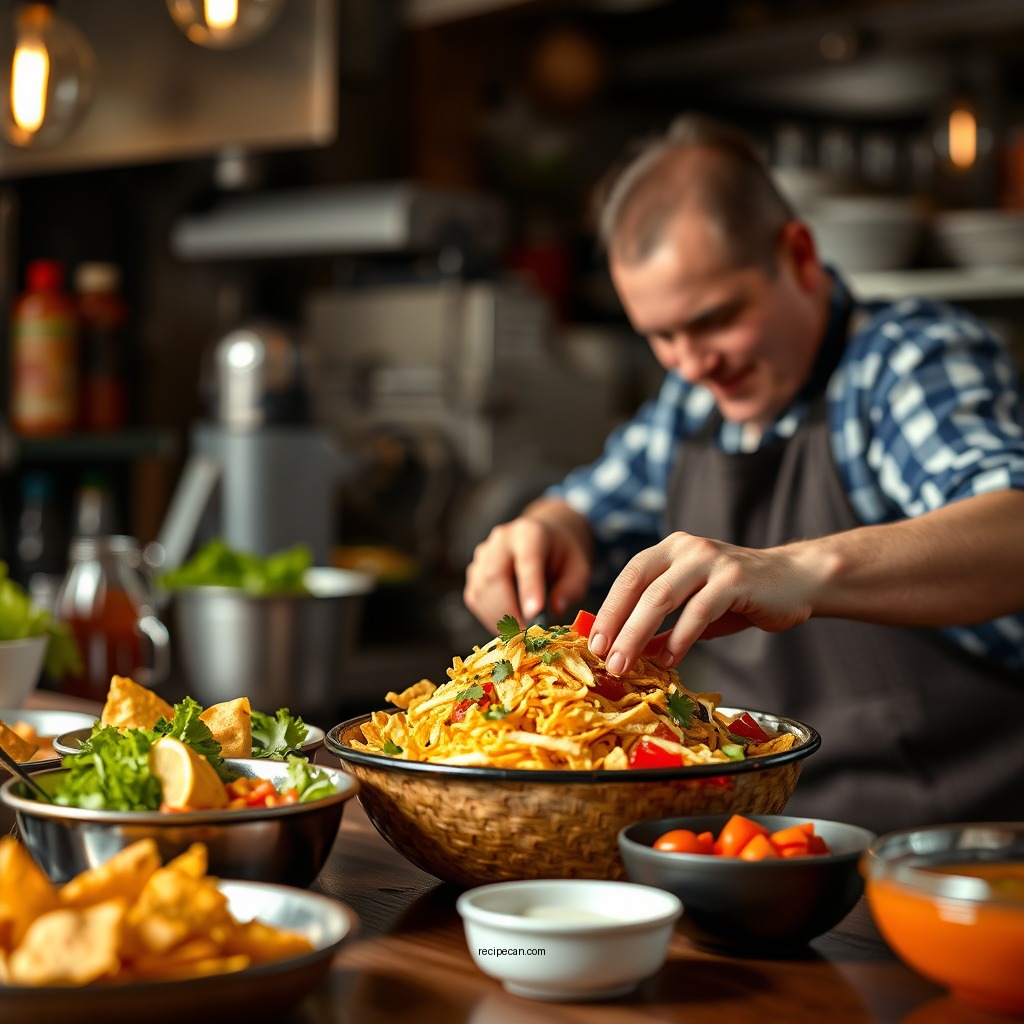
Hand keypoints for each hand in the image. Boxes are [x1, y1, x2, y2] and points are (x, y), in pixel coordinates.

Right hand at [463, 502, 592, 630]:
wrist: (545, 537)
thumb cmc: (563, 554)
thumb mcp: (579, 566)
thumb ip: (571, 587)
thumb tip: (555, 609)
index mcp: (530, 533)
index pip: (527, 559)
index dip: (529, 588)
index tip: (535, 614)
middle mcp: (501, 540)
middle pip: (494, 576)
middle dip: (508, 611)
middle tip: (526, 636)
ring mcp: (483, 555)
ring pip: (480, 590)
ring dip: (497, 618)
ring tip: (518, 635)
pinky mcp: (475, 572)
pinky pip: (475, 599)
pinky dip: (489, 618)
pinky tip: (507, 627)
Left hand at [588, 532, 822, 674]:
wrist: (797, 581)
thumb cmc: (741, 596)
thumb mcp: (695, 606)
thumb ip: (664, 624)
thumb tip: (631, 653)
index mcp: (670, 550)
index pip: (628, 577)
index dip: (607, 609)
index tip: (592, 642)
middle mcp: (686, 548)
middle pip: (638, 586)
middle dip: (616, 625)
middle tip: (604, 658)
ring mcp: (710, 560)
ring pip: (661, 597)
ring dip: (638, 635)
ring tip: (626, 664)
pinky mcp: (734, 579)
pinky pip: (698, 611)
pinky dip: (680, 639)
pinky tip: (669, 660)